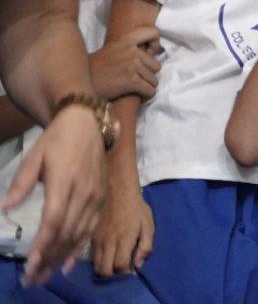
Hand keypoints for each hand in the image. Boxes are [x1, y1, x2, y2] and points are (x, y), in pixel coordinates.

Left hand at [2, 107, 105, 284]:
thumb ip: (21, 183)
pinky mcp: (101, 199)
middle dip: (49, 258)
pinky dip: (79, 248)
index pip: (54, 220)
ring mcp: (96, 196)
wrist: (89, 124)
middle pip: (67, 232)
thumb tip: (6, 207)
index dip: (43, 245)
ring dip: (62, 257)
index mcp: (65, 180)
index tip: (30, 265)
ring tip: (45, 276)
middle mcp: (84, 192)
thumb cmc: (57, 140)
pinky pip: (90, 228)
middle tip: (32, 279)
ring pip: (79, 234)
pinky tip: (68, 264)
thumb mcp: (34, 156)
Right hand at [89, 27, 161, 99]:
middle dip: (148, 74)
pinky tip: (137, 96)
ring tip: (133, 88)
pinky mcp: (132, 81)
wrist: (79, 84)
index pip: (153, 32)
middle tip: (135, 79)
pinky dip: (146, 95)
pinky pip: (150, 90)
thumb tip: (152, 51)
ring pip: (154, 80)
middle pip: (156, 65)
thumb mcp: (112, 50)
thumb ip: (130, 48)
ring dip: (146, 86)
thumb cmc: (95, 69)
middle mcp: (132, 50)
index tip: (150, 53)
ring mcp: (132, 65)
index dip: (155, 45)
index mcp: (126, 40)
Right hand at [90, 180, 152, 276]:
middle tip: (121, 268)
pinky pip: (91, 256)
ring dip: (104, 269)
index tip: (130, 269)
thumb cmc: (137, 210)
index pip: (120, 266)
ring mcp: (97, 240)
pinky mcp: (91, 237)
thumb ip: (145, 246)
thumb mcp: (148, 226)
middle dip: (113, 274)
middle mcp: (108, 242)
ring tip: (113, 263)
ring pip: (96, 265)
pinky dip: (98, 261)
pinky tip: (106, 255)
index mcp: (124, 239)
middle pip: (104, 270)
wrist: (119, 193)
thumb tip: (138, 264)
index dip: (125, 272)